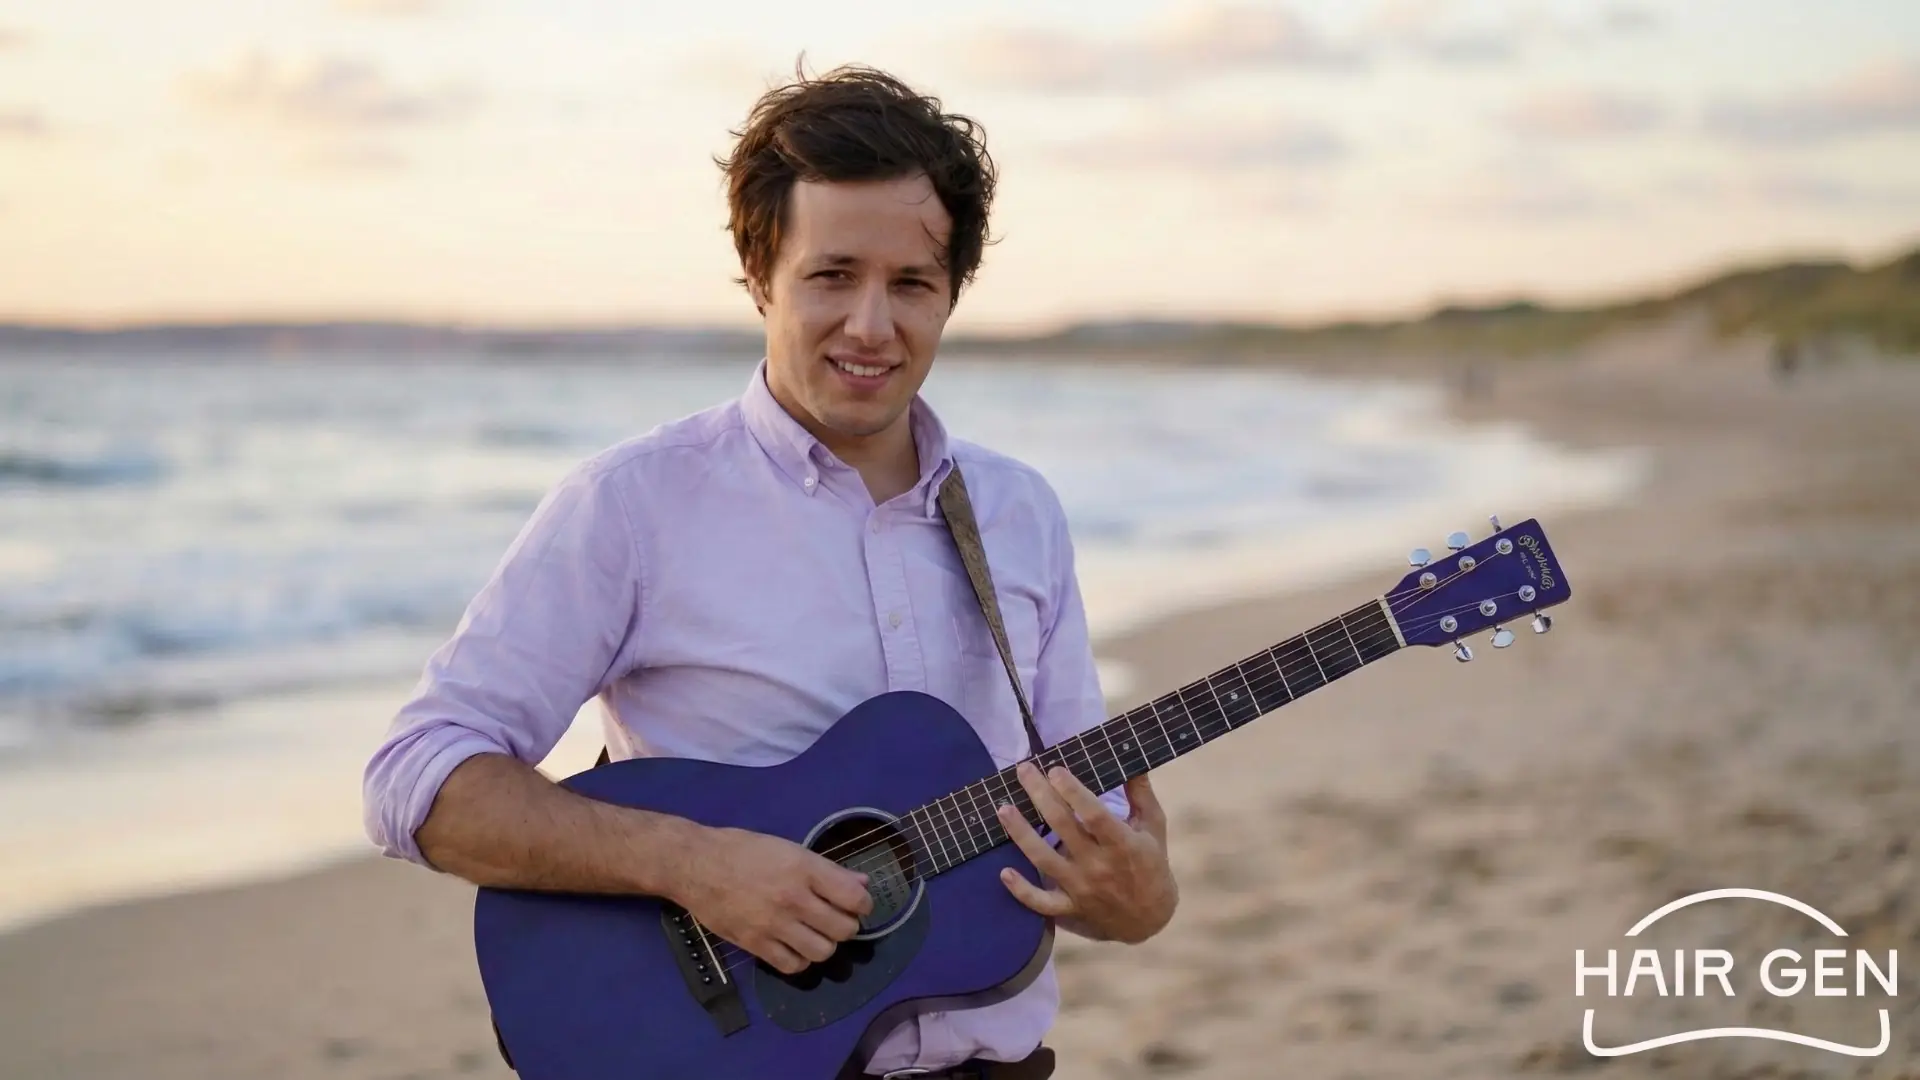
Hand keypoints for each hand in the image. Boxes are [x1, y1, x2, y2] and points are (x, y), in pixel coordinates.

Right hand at [669, 826, 873, 974]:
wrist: (695, 865)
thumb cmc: (742, 850)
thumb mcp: (788, 848)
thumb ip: (827, 869)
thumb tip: (862, 884)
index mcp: (803, 868)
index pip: (853, 898)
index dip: (864, 905)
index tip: (858, 905)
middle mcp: (792, 898)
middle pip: (843, 929)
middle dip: (846, 925)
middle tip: (836, 918)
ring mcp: (773, 925)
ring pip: (823, 952)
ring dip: (825, 945)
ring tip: (816, 934)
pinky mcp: (755, 944)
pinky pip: (793, 966)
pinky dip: (800, 960)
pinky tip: (795, 947)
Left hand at [994, 763, 1177, 943]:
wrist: (1149, 920)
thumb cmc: (1152, 865)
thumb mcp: (1154, 827)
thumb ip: (1140, 793)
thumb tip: (1130, 757)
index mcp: (1123, 844)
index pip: (1095, 815)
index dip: (1073, 791)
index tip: (1055, 769)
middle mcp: (1099, 866)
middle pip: (1063, 827)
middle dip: (1040, 795)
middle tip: (1023, 769)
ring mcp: (1081, 889)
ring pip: (1044, 860)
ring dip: (1021, 833)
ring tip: (1003, 808)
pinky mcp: (1069, 908)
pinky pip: (1040, 902)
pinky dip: (1021, 890)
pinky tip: (1003, 871)